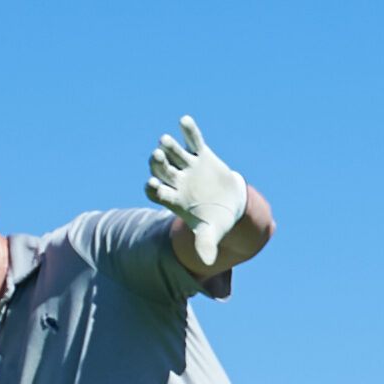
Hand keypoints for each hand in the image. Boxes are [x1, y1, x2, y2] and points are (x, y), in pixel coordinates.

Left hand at [145, 115, 246, 256]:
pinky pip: (194, 141)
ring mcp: (188, 166)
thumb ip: (205, 244)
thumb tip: (206, 263)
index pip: (156, 192)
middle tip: (156, 157)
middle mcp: (176, 180)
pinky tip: (184, 120)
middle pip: (161, 170)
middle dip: (157, 164)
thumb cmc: (216, 220)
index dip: (154, 188)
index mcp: (173, 198)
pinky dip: (189, 131)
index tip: (152, 185)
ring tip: (165, 140)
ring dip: (169, 146)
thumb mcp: (211, 233)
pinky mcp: (202, 155)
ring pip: (174, 154)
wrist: (231, 204)